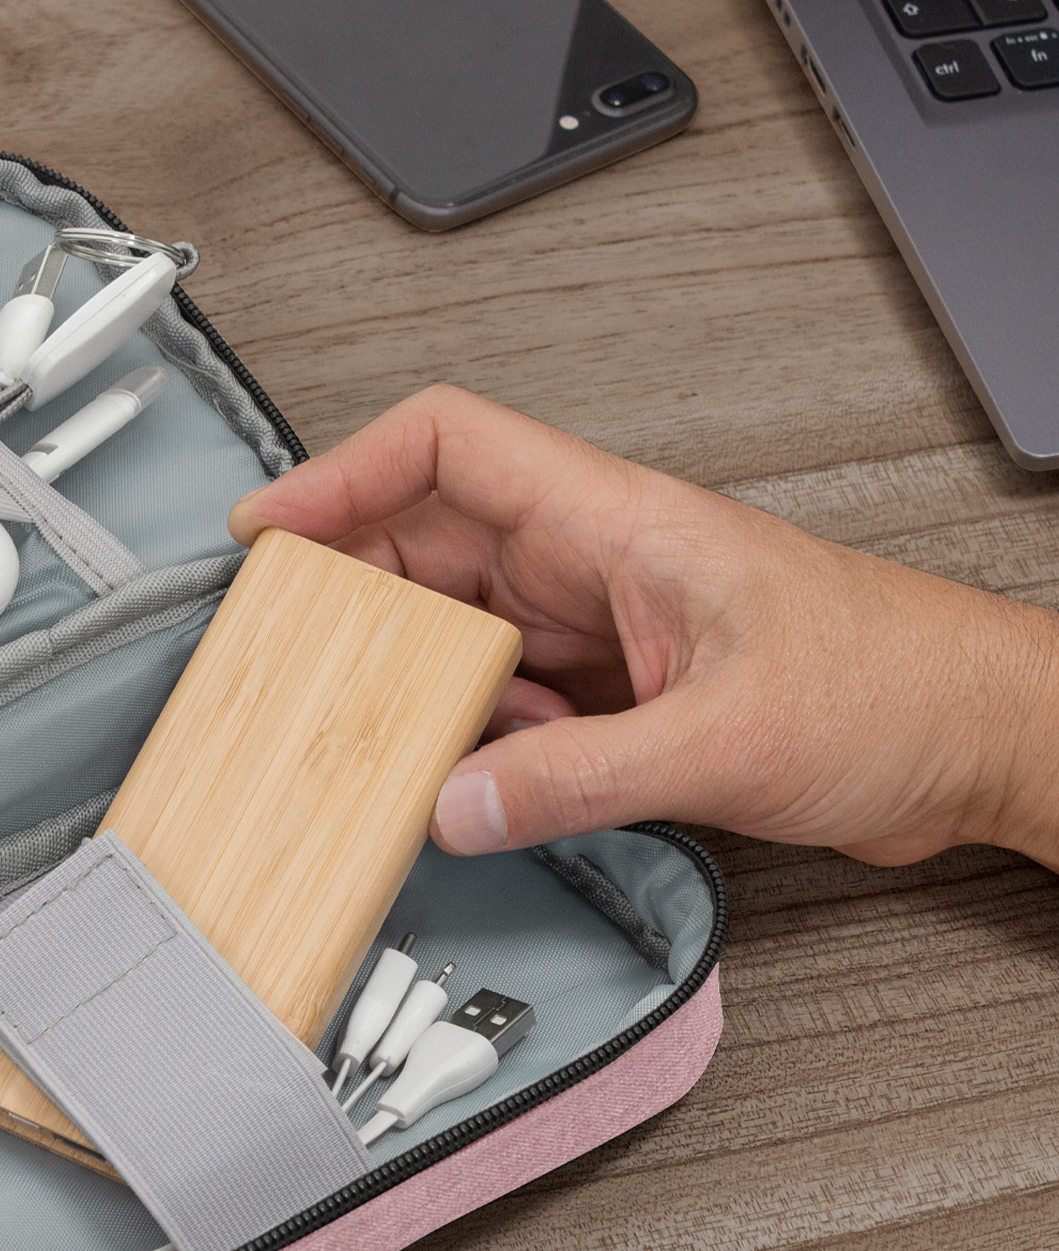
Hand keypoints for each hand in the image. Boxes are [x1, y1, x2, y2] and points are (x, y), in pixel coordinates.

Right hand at [229, 386, 1058, 870]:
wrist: (978, 739)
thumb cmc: (898, 687)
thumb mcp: (723, 737)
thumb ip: (579, 776)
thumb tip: (458, 803)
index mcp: (616, 521)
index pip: (448, 446)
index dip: (344, 473)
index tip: (271, 530)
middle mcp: (597, 561)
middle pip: (429, 540)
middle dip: (352, 594)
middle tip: (290, 655)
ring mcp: (603, 624)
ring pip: (460, 625)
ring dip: (409, 678)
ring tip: (367, 730)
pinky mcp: (618, 690)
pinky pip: (504, 696)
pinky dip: (467, 733)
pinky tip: (467, 774)